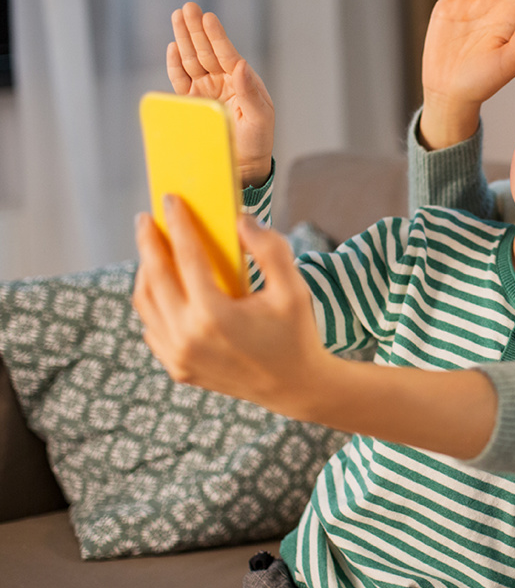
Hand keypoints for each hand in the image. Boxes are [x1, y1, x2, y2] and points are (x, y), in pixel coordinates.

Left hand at [133, 197, 325, 413]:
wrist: (294, 387)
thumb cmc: (296, 334)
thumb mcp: (294, 289)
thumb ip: (270, 250)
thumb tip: (241, 220)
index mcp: (215, 316)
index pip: (186, 257)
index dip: (177, 224)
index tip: (170, 200)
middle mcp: (188, 337)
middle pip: (154, 277)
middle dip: (148, 242)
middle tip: (146, 219)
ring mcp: (178, 356)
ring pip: (146, 303)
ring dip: (145, 271)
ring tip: (152, 249)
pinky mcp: (177, 368)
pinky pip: (152, 326)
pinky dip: (152, 301)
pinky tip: (162, 286)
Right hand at [167, 3, 274, 186]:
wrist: (244, 163)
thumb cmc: (258, 139)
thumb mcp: (260, 116)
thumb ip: (250, 91)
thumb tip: (240, 65)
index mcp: (242, 80)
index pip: (226, 54)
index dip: (216, 36)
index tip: (208, 17)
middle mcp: (223, 81)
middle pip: (206, 51)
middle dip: (196, 29)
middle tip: (188, 7)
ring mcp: (206, 90)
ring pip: (192, 60)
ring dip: (183, 39)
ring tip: (177, 16)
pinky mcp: (192, 101)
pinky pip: (180, 80)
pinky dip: (175, 65)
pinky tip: (172, 47)